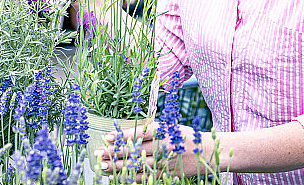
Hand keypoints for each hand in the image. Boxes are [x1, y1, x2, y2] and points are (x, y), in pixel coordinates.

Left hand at [96, 122, 214, 181]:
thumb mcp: (170, 126)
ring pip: (137, 165)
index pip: (138, 133)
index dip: (122, 136)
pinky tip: (119, 176)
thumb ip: (151, 129)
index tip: (107, 137)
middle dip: (114, 152)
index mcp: (163, 131)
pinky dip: (131, 177)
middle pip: (134, 150)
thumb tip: (126, 133)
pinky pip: (145, 177)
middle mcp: (163, 145)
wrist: (206, 151)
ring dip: (118, 166)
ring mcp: (165, 161)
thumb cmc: (184, 136)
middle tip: (97, 153)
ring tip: (103, 166)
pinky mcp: (166, 173)